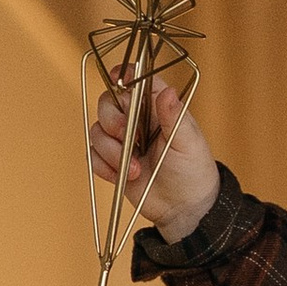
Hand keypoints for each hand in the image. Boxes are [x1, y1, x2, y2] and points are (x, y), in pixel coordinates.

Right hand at [90, 77, 218, 245]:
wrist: (185, 209)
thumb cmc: (193, 172)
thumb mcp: (188, 143)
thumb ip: (174, 117)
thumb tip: (168, 91)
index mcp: (156, 106)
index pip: (136, 79)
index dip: (123, 75)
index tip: (119, 82)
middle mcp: (135, 118)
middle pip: (107, 103)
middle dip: (113, 121)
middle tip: (128, 139)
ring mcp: (122, 140)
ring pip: (97, 131)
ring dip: (112, 152)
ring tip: (136, 171)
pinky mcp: (112, 161)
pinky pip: (93, 156)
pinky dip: (104, 167)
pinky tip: (123, 178)